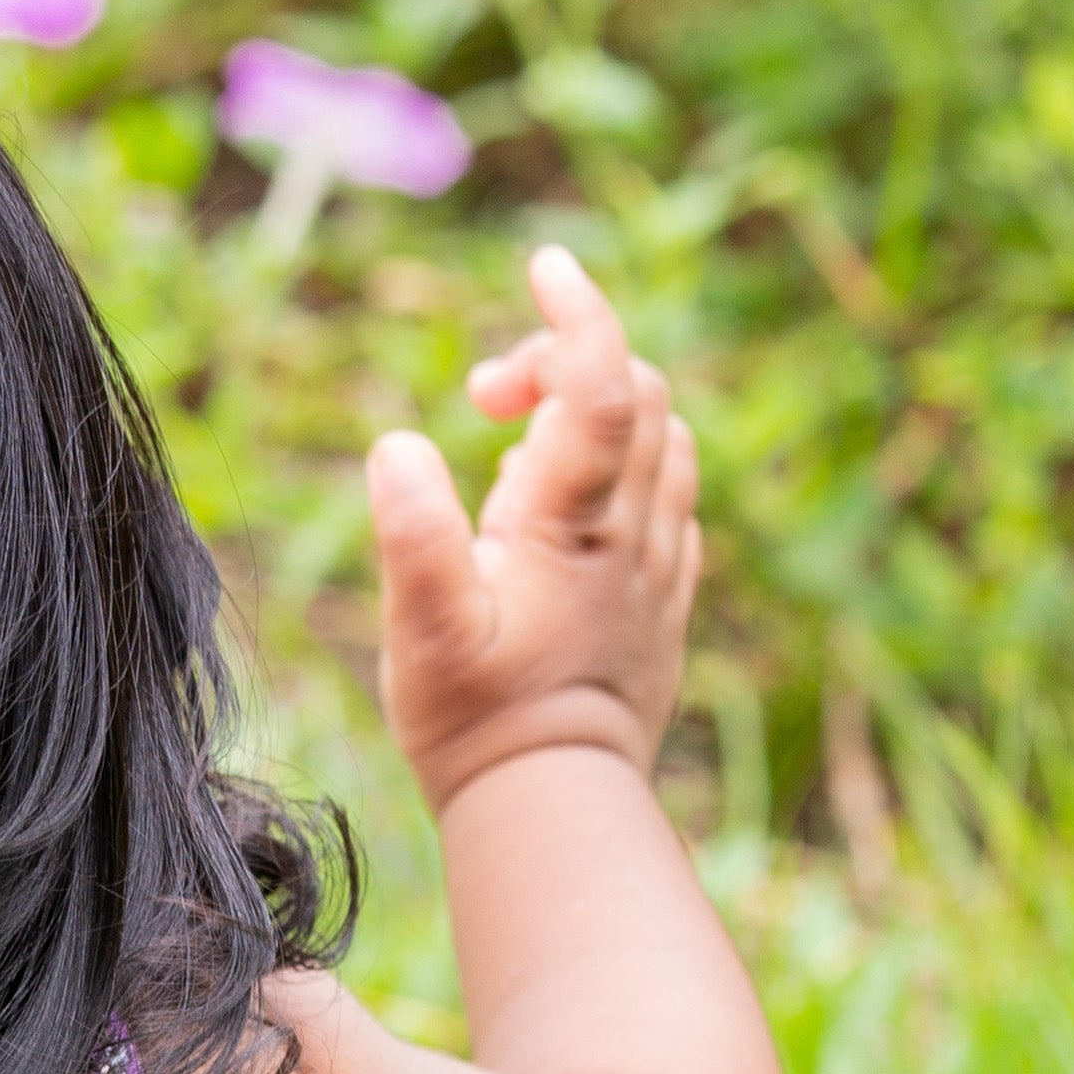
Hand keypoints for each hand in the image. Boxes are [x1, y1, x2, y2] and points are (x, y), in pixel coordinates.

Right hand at [366, 244, 701, 815]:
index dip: (580, 313)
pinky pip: (673, 505)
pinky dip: (631, 473)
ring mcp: (658, 570)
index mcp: (573, 525)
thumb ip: (413, 531)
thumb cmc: (475, 721)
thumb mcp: (424, 631)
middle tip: (488, 399)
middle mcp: (631, 535)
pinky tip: (574, 512)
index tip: (545, 266)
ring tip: (522, 458)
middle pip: (641, 395)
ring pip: (669, 443)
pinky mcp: (665, 605)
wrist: (551, 807)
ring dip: (606, 413)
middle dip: (570, 363)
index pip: (602, 384)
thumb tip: (400, 443)